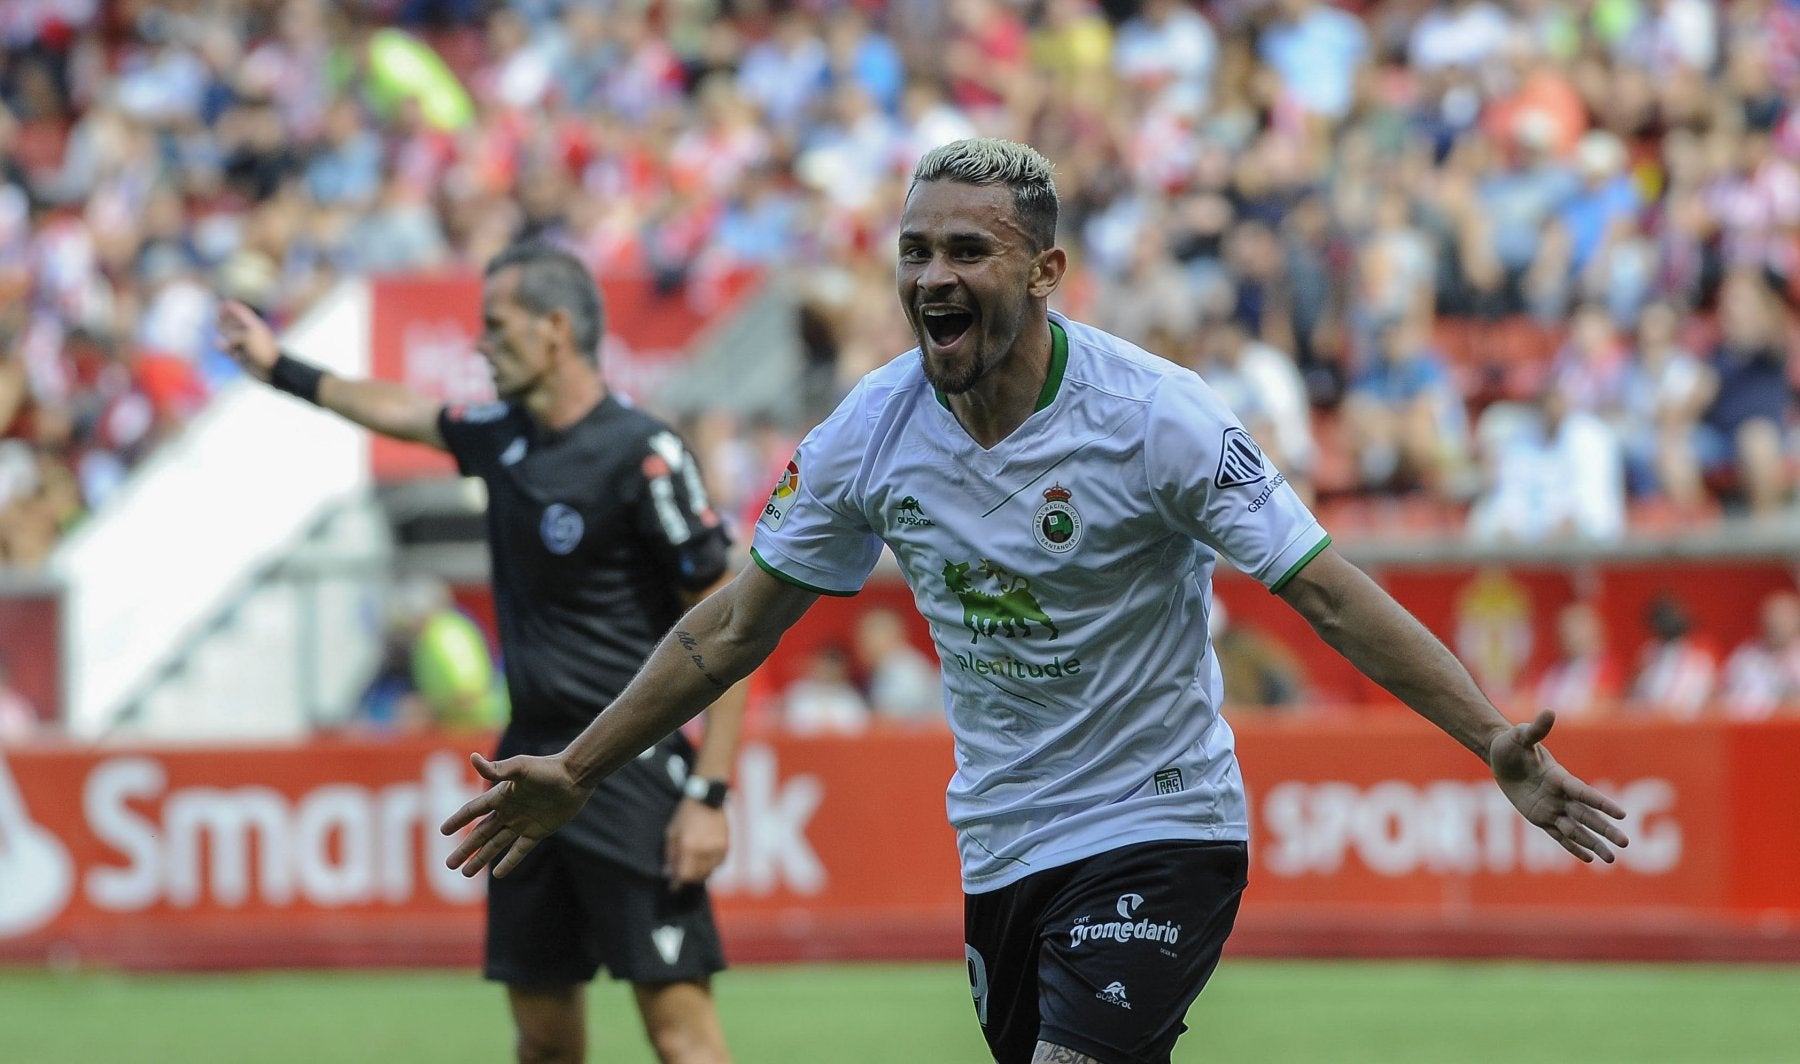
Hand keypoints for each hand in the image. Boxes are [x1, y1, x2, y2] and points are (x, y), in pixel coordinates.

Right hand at [215, 300, 279, 379]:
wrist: (271, 368)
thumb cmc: (262, 349)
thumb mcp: (248, 337)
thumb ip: (234, 336)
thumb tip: (220, 343)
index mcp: (253, 325)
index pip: (242, 313)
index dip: (233, 308)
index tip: (223, 304)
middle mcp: (248, 333)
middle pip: (234, 324)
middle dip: (226, 320)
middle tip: (217, 315)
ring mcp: (244, 344)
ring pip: (230, 337)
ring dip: (224, 333)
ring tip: (217, 330)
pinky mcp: (240, 355)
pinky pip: (229, 351)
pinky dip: (225, 349)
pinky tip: (219, 346)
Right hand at [440, 752, 592, 877]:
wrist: (576, 777)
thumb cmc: (547, 769)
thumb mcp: (520, 768)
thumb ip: (497, 769)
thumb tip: (473, 758)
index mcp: (501, 796)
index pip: (473, 810)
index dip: (458, 820)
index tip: (443, 831)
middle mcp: (508, 811)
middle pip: (481, 833)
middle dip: (465, 849)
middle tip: (449, 865)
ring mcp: (522, 823)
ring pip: (496, 845)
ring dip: (481, 858)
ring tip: (465, 873)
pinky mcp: (537, 832)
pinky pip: (519, 850)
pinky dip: (508, 862)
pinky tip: (497, 874)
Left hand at [664, 799, 728, 888]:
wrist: (708, 799)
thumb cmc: (686, 815)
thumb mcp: (672, 833)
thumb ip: (671, 855)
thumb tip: (669, 873)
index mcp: (689, 846)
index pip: (684, 875)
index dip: (677, 883)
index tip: (673, 887)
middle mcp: (705, 850)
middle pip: (697, 876)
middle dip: (688, 878)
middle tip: (681, 875)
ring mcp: (718, 849)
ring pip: (709, 872)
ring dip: (700, 873)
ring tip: (693, 866)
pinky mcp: (727, 846)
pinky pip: (718, 864)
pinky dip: (710, 866)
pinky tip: (704, 859)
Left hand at [1488, 709, 1630, 862]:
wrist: (1501, 756)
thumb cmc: (1511, 744)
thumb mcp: (1519, 736)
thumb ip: (1535, 729)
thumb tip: (1549, 712)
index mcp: (1560, 777)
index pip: (1584, 793)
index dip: (1602, 803)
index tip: (1622, 815)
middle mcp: (1560, 796)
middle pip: (1587, 816)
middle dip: (1605, 830)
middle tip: (1626, 843)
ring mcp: (1552, 808)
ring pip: (1577, 830)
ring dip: (1594, 844)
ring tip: (1611, 861)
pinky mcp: (1540, 818)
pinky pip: (1558, 836)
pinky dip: (1573, 846)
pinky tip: (1589, 859)